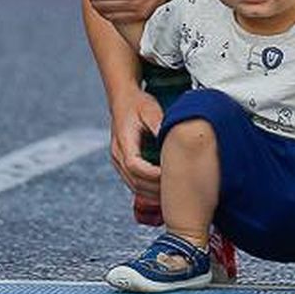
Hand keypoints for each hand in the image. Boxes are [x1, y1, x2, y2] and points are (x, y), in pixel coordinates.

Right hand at [108, 90, 164, 206]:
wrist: (123, 99)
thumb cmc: (137, 103)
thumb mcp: (150, 109)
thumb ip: (159, 124)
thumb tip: (171, 139)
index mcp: (123, 140)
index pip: (135, 166)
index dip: (153, 175)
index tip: (171, 175)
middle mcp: (117, 153)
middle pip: (134, 181)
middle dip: (155, 189)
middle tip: (177, 191)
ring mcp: (118, 160)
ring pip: (133, 185)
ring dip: (151, 193)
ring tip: (172, 194)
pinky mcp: (122, 163)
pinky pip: (134, 182)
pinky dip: (148, 189)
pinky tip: (163, 190)